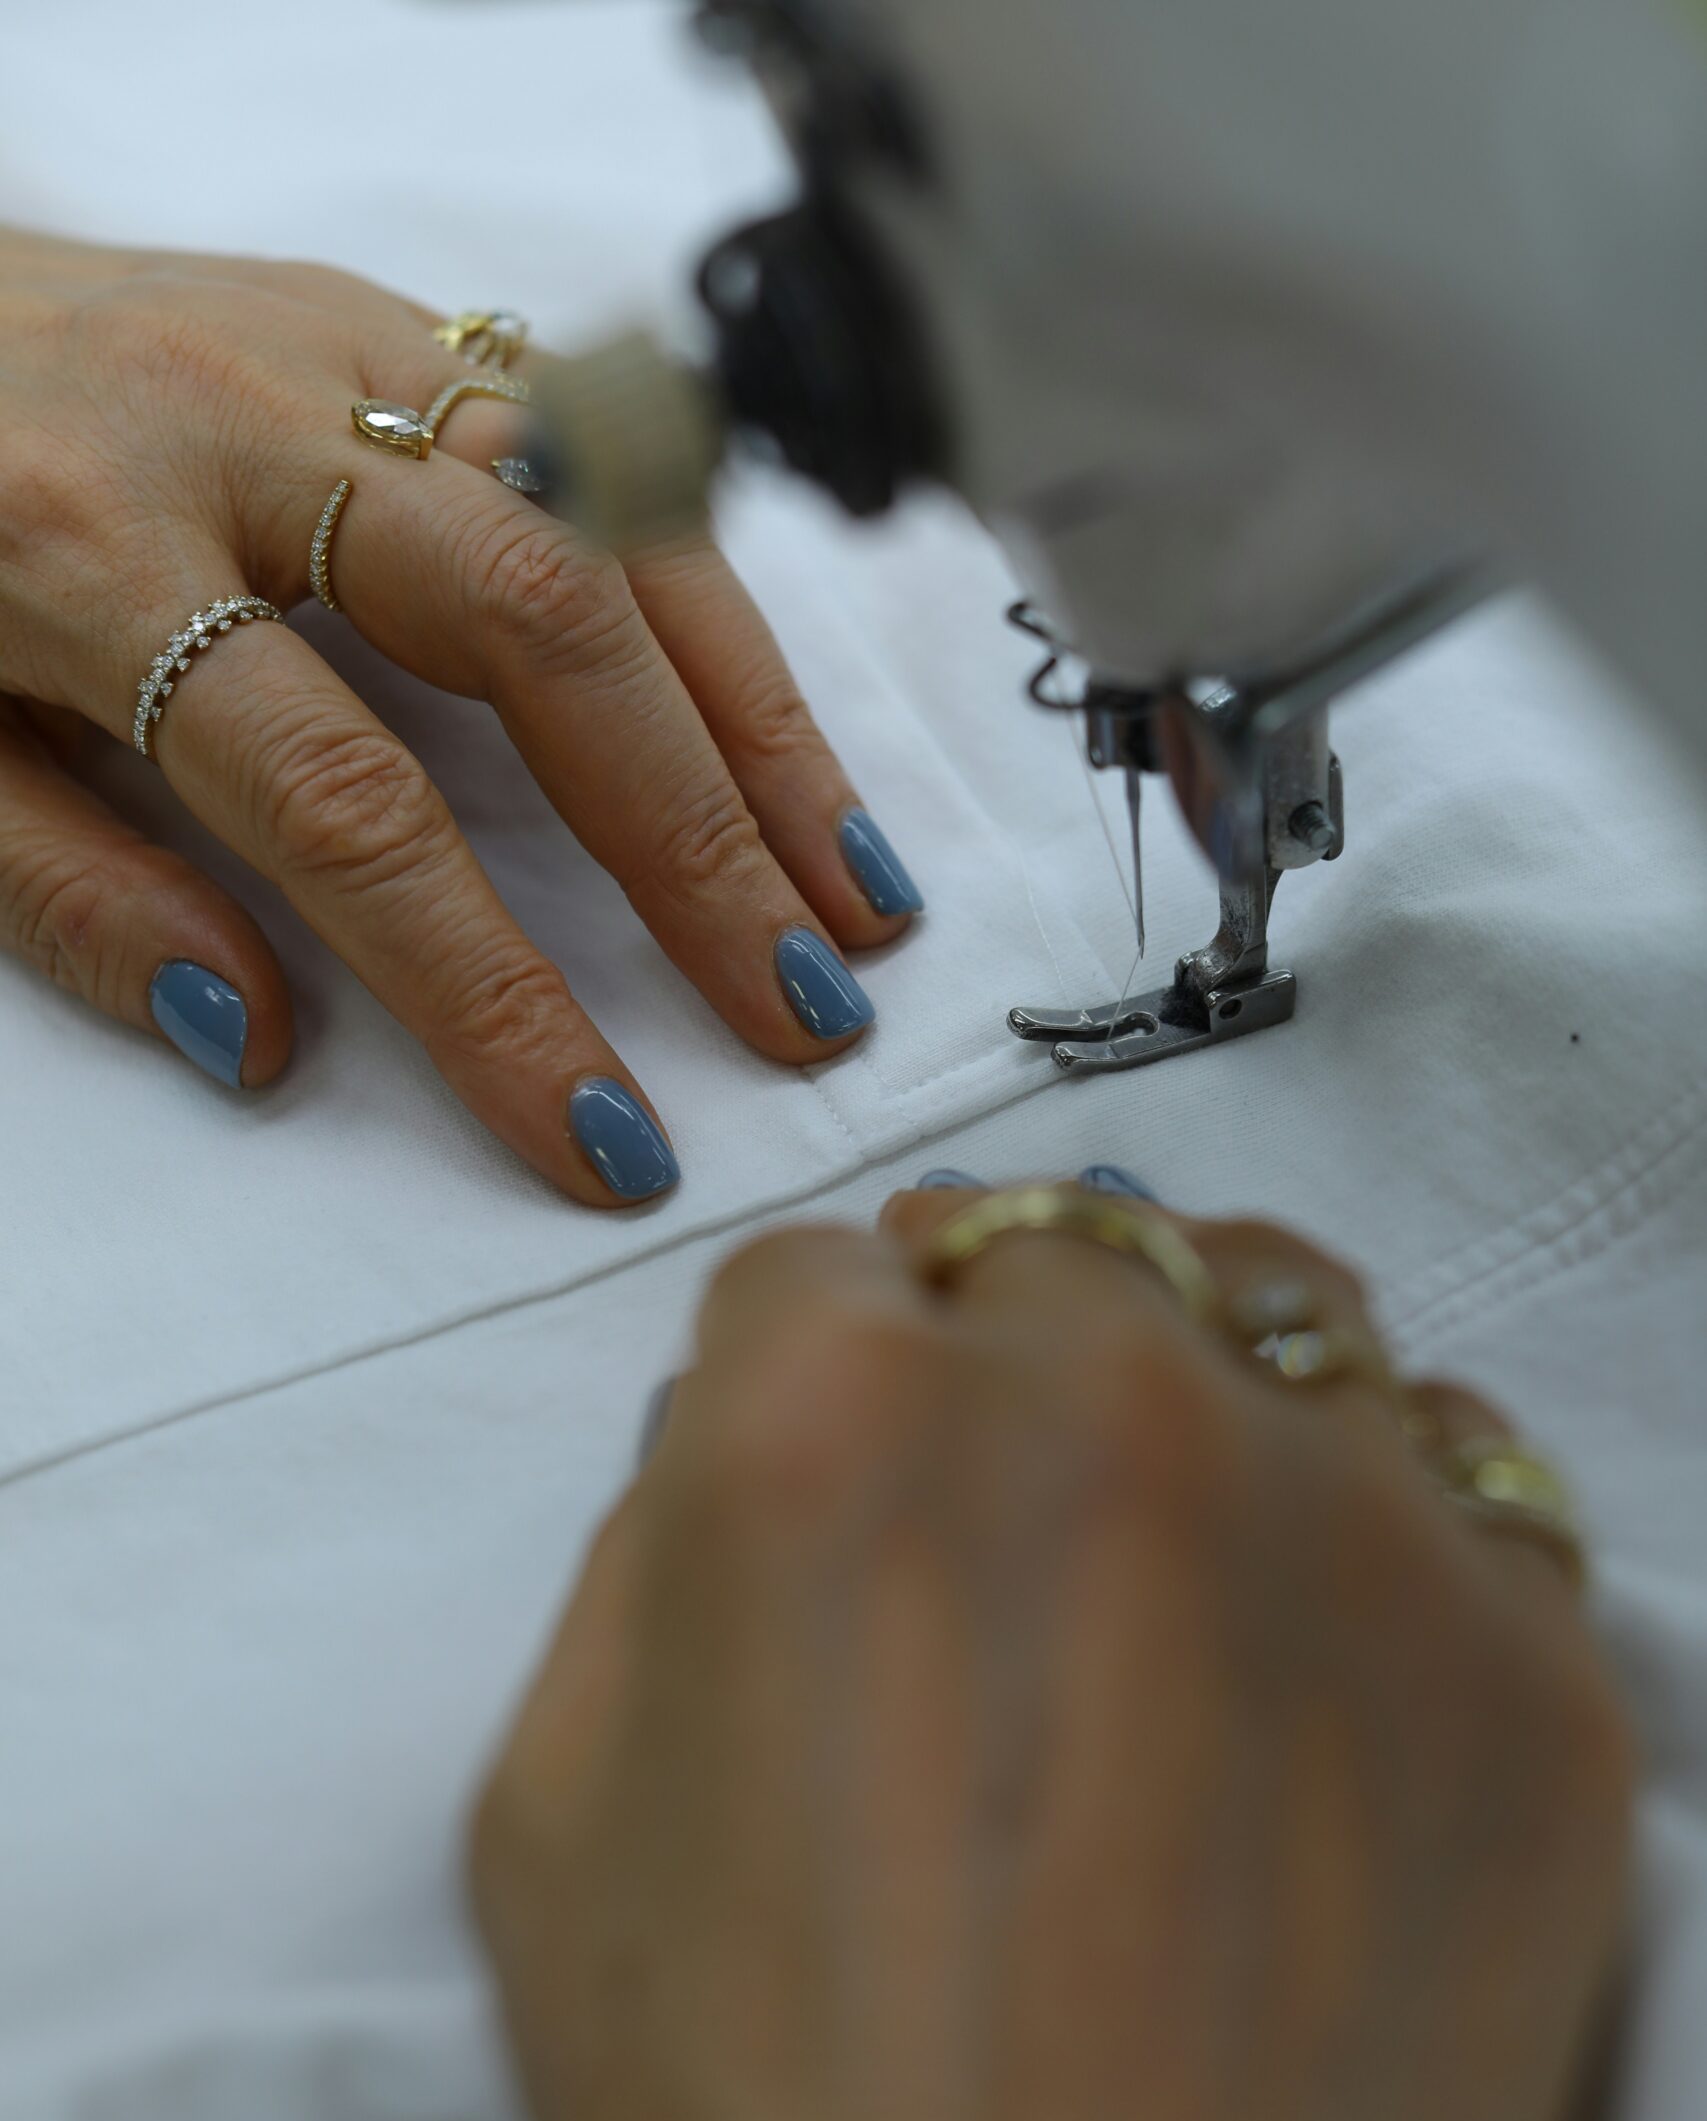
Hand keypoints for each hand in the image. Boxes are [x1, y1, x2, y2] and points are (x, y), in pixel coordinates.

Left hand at [0, 231, 920, 1201]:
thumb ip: (69, 895)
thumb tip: (264, 1042)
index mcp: (84, 542)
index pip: (343, 806)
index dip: (491, 985)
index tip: (598, 1134)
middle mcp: (241, 416)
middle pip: (536, 627)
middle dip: (693, 840)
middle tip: (796, 1008)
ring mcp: (338, 345)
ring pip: (610, 516)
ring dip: (756, 723)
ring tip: (852, 896)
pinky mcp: (394, 322)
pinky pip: (603, 454)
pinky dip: (714, 611)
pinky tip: (785, 740)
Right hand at [470, 1180, 1630, 2120]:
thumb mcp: (555, 1802)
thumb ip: (664, 1538)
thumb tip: (776, 1434)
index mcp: (838, 1422)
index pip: (831, 1270)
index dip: (813, 1385)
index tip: (842, 1486)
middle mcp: (1117, 1417)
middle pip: (1068, 1257)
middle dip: (1010, 1368)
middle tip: (1005, 1547)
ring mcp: (1363, 1537)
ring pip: (1294, 1322)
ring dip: (1216, 1393)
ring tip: (1182, 1575)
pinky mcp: (1542, 1679)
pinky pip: (1473, 1496)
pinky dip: (1383, 1546)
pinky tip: (1319, 1703)